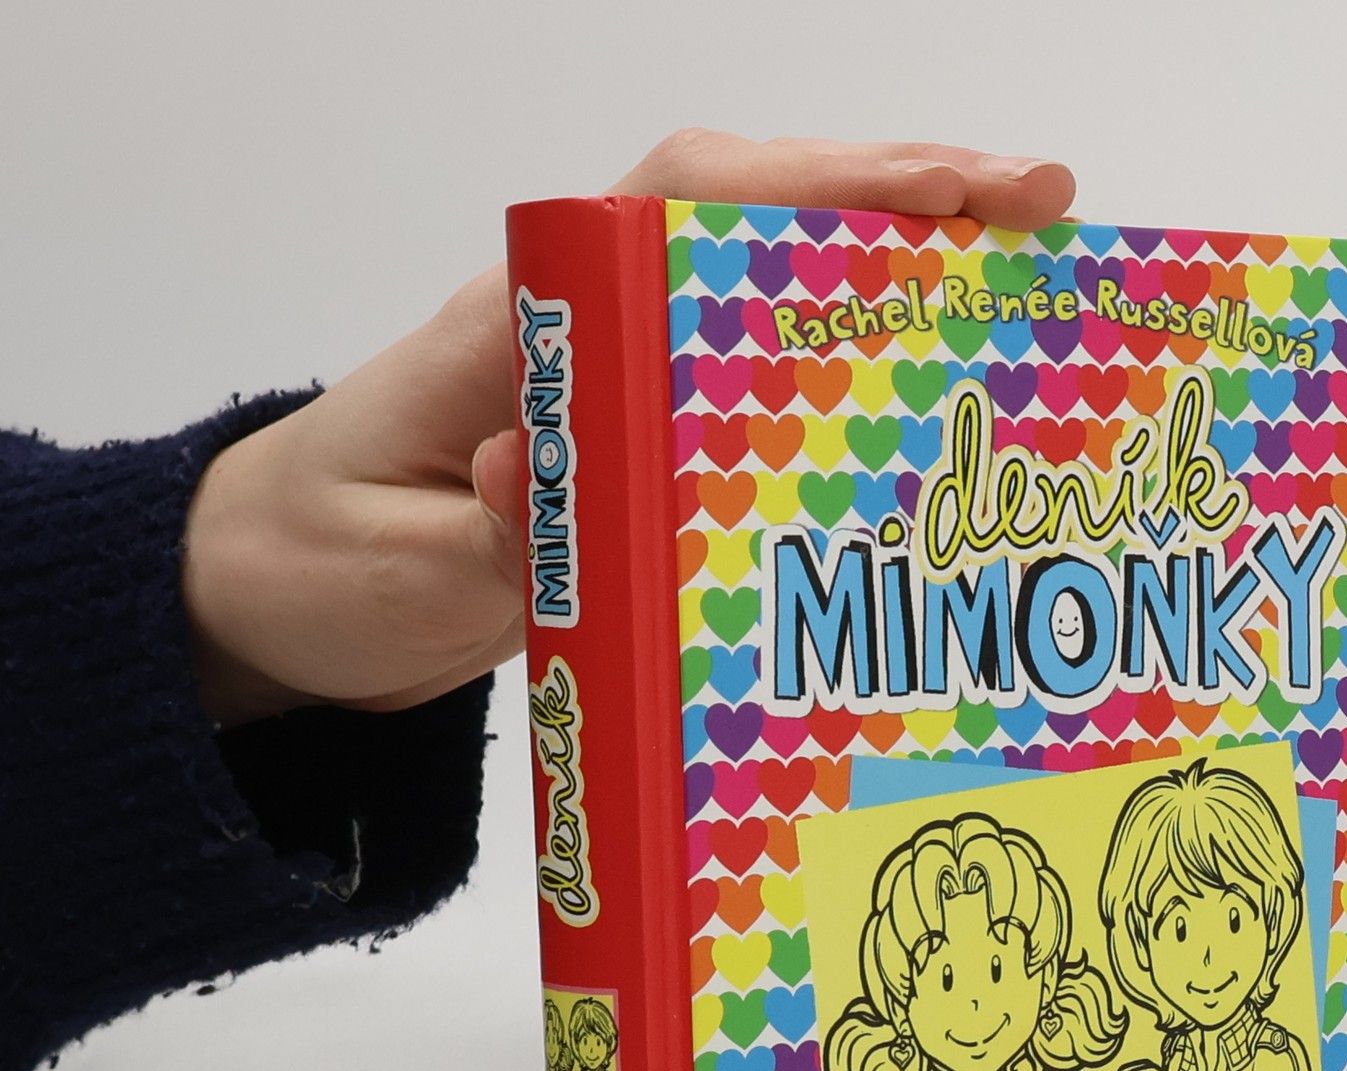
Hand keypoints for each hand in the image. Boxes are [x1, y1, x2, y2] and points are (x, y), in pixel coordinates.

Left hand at [181, 130, 1076, 725]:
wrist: (276, 591)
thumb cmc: (320, 558)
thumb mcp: (395, 573)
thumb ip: (487, 541)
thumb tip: (544, 475)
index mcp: (523, 323)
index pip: (683, 206)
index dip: (823, 184)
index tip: (956, 189)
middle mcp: (587, 325)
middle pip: (758, 221)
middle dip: (907, 205)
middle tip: (1050, 217)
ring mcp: (621, 379)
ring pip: (774, 292)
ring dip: (902, 282)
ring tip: (1034, 298)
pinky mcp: (642, 442)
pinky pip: (760, 383)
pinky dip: (854, 371)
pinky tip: (937, 412)